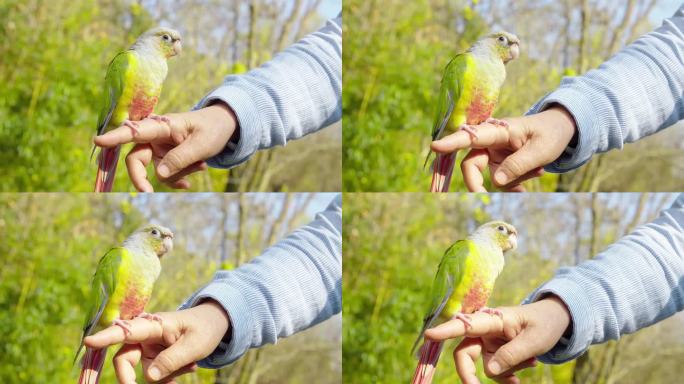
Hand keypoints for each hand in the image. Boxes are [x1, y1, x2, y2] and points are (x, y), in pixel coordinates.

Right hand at [84, 300, 229, 383]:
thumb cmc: (205, 328)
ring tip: (191, 364)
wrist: (214, 325)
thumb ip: (172, 360)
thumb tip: (148, 377)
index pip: (126, 331)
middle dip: (129, 377)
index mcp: (154, 325)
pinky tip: (190, 367)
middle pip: (124, 359)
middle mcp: (146, 336)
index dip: (106, 337)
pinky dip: (170, 377)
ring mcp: (149, 349)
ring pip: (144, 373)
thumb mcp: (195, 344)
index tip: (89, 342)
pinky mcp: (154, 360)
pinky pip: (155, 376)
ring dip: (167, 376)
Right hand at [94, 103, 237, 191]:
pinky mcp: (166, 160)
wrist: (223, 126)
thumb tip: (158, 175)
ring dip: (178, 174)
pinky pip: (165, 176)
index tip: (98, 141)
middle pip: (135, 159)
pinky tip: (198, 171)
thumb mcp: (201, 144)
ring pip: (156, 172)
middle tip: (147, 193)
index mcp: (162, 126)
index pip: (134, 132)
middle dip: (141, 177)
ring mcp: (159, 149)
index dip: (115, 137)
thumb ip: (180, 159)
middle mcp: (155, 137)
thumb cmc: (212, 129)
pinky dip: (180, 178)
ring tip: (202, 165)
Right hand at [424, 296, 570, 383]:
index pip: (465, 325)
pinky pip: (494, 371)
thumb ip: (511, 355)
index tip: (429, 335)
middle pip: (464, 353)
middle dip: (469, 373)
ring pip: (483, 366)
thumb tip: (488, 371)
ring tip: (531, 363)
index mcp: (492, 319)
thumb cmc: (544, 323)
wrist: (555, 321)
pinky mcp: (494, 353)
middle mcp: (484, 331)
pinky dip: (509, 375)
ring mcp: (488, 343)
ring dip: (505, 373)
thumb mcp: (534, 340)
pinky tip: (528, 366)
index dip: (445, 331)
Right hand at [430, 106, 576, 191]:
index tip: (435, 147)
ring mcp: (494, 155)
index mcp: (498, 131)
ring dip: (513, 181)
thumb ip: (518, 165)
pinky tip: (535, 175)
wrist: (561, 130)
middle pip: (471, 165)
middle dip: (477, 183)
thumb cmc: (551, 133)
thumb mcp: (540, 150)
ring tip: (538, 170)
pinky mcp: (500, 165)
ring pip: (490, 177)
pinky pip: (501, 182)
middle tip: (483, 197)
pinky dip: (516, 184)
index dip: (451, 142)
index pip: (470, 137)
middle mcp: (490, 142)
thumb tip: (496, 183)